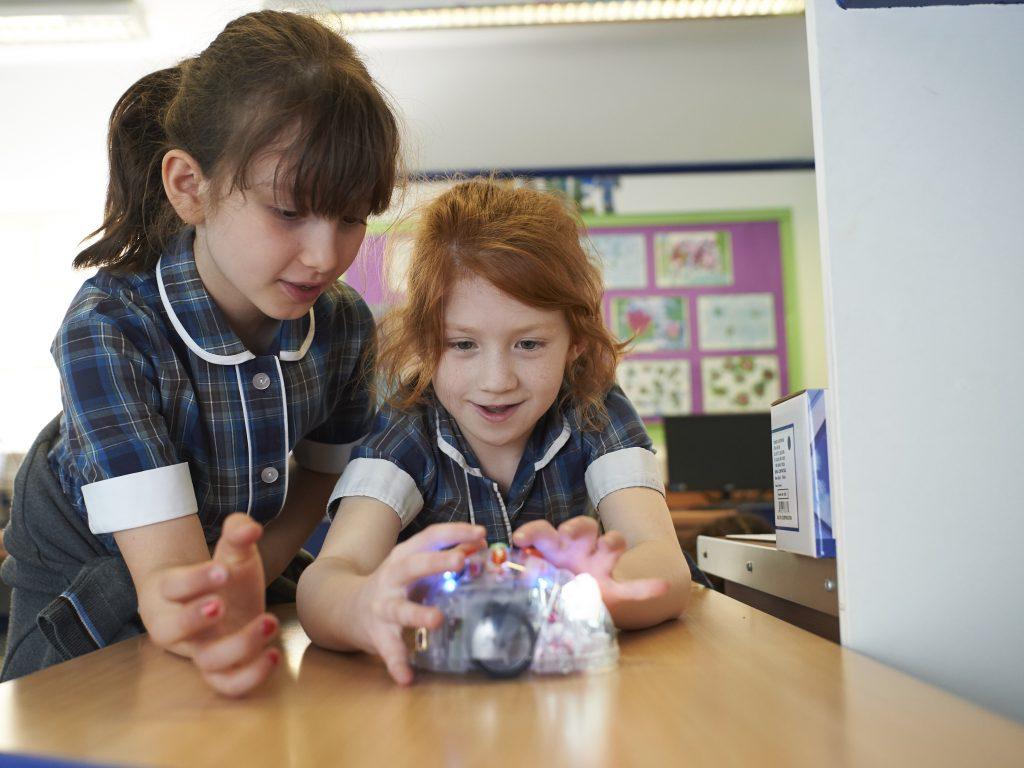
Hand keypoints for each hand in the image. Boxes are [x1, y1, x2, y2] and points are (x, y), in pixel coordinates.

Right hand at [138, 513, 280, 696]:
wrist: (219, 601)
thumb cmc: (222, 573)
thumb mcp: (231, 550)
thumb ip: (238, 533)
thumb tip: (250, 528)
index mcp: (170, 591)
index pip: (172, 586)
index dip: (195, 580)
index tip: (222, 570)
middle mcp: (178, 626)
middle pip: (171, 630)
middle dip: (193, 618)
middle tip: (221, 603)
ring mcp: (200, 651)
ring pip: (206, 662)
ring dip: (238, 646)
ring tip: (270, 620)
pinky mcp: (223, 669)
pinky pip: (228, 686)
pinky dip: (249, 678)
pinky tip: (274, 654)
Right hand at [353, 523, 485, 685]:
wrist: (344, 607)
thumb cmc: (393, 584)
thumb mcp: (414, 564)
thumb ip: (444, 554)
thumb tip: (479, 544)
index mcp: (404, 556)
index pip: (431, 537)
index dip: (456, 533)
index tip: (481, 533)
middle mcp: (392, 577)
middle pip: (414, 565)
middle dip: (437, 562)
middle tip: (461, 561)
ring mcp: (383, 606)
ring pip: (400, 609)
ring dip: (418, 614)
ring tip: (437, 620)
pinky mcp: (377, 634)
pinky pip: (388, 650)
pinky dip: (397, 664)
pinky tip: (407, 678)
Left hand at [512, 517, 668, 611]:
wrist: (568, 600)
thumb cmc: (543, 582)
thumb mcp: (525, 576)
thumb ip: (514, 572)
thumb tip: (490, 570)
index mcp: (553, 546)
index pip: (543, 530)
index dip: (532, 531)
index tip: (518, 538)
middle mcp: (578, 549)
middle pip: (583, 527)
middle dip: (577, 527)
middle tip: (568, 534)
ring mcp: (598, 565)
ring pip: (611, 544)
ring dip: (612, 542)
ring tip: (612, 544)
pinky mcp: (612, 586)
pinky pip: (633, 587)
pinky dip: (647, 587)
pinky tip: (662, 586)